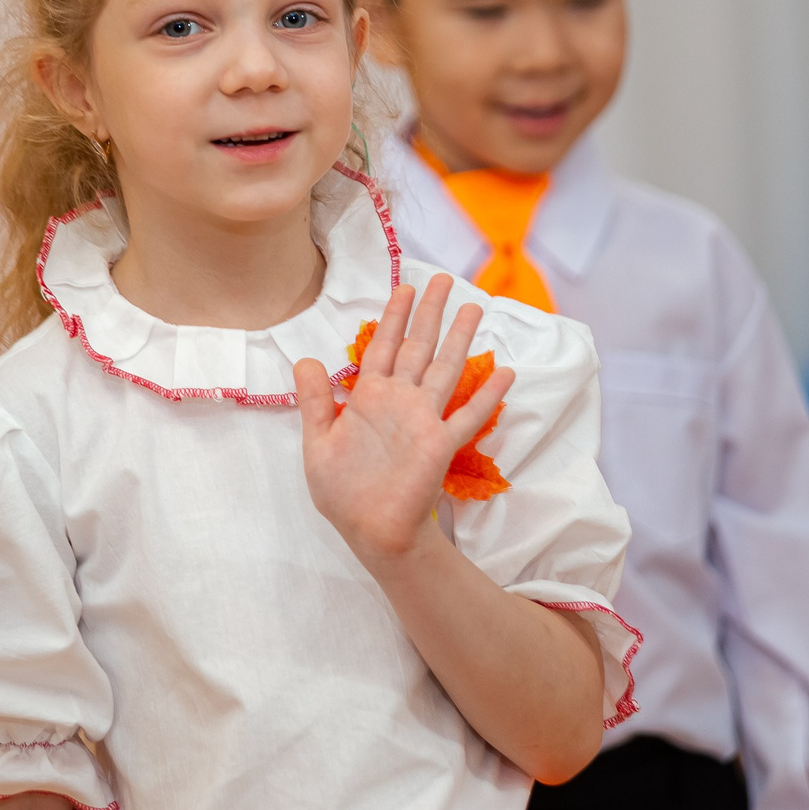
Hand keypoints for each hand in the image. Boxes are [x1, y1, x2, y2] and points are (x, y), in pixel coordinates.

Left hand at [293, 275, 511, 561]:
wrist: (368, 530)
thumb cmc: (343, 493)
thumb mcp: (317, 443)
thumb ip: (315, 402)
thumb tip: (304, 359)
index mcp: (370, 398)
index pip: (384, 347)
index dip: (394, 317)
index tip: (404, 288)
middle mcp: (400, 401)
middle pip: (418, 347)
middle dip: (429, 313)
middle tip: (442, 279)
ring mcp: (423, 420)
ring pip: (445, 369)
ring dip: (459, 339)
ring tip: (475, 308)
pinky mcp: (440, 444)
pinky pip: (467, 415)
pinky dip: (487, 396)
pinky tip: (504, 372)